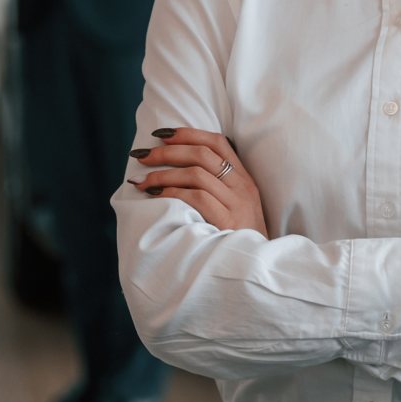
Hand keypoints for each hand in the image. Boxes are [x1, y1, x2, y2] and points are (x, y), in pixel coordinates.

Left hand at [128, 128, 268, 238]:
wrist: (258, 268)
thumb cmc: (240, 238)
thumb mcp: (237, 206)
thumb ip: (219, 186)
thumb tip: (180, 168)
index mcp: (244, 178)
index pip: (217, 142)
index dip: (188, 134)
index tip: (162, 134)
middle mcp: (242, 187)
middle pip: (202, 155)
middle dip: (167, 152)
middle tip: (142, 156)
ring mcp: (237, 204)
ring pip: (196, 174)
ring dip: (163, 175)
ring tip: (142, 182)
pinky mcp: (228, 223)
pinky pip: (197, 199)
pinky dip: (173, 194)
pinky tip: (156, 196)